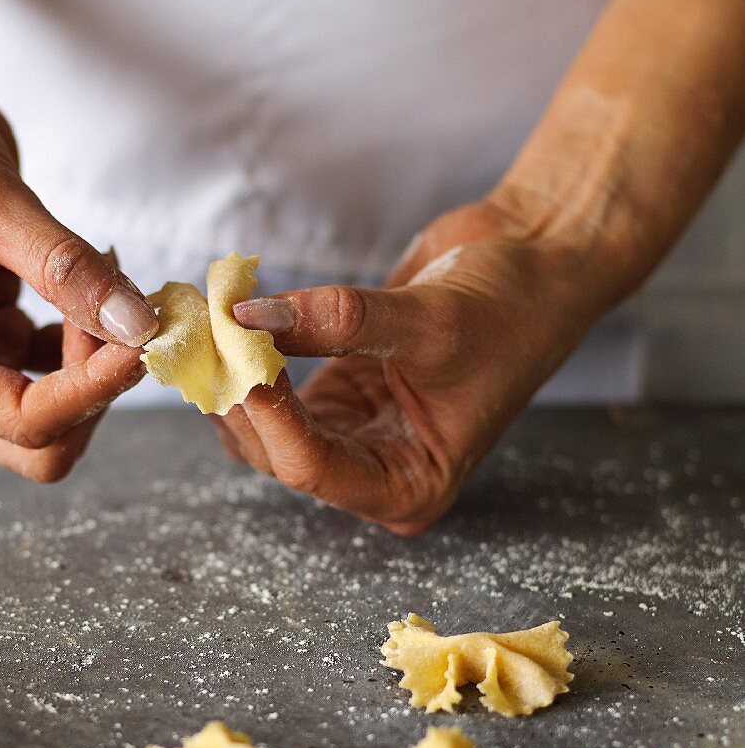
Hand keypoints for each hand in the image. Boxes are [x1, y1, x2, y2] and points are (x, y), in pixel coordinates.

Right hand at [0, 71, 157, 480]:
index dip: (93, 390)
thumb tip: (138, 327)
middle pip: (39, 442)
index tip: (142, 338)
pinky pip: (57, 370)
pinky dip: (90, 341)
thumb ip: (69, 273)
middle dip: (93, 392)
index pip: (24, 422)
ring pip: (55, 413)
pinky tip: (102, 283)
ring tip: (113, 284)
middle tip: (124, 318)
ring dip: (98, 366)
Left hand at [222, 197, 599, 532]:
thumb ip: (338, 321)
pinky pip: (274, 390)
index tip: (235, 352)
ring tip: (213, 317)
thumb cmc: (515, 307)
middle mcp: (374, 471)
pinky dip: (251, 357)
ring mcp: (351, 433)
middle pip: (276, 451)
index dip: (267, 413)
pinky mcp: (336, 393)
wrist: (541, 261)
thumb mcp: (430, 320)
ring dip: (234, 376)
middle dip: (240, 393)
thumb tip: (248, 318)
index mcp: (409, 486)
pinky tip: (233, 318)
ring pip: (264, 426)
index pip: (311, 468)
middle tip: (207, 329)